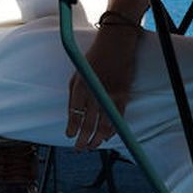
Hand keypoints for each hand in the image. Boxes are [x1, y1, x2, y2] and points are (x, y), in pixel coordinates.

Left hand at [65, 20, 140, 149]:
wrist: (115, 44)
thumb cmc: (94, 58)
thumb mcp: (78, 73)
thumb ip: (75, 94)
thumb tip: (74, 115)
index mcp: (80, 86)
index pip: (74, 114)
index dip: (71, 128)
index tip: (69, 136)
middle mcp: (94, 92)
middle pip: (88, 124)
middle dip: (82, 140)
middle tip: (79, 148)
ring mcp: (110, 95)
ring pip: (103, 125)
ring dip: (97, 139)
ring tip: (92, 146)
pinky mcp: (123, 95)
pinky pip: (117, 118)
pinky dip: (112, 130)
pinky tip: (107, 137)